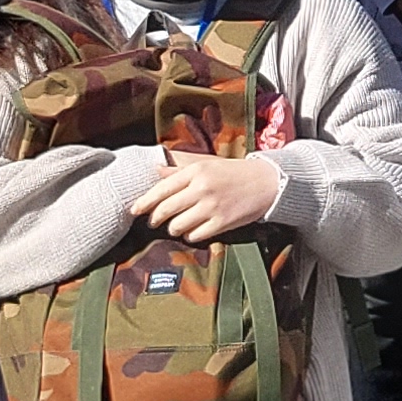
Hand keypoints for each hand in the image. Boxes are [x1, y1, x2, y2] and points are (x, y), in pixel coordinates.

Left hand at [128, 149, 283, 240]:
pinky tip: (193, 230)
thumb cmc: (233, 173)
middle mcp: (201, 189)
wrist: (266, 182)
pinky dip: (190, 235)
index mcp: (196, 172)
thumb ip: (180, 170)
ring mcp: (212, 207)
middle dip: (155, 218)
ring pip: (177, 225)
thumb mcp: (206, 165)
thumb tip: (156, 170)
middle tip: (153, 221)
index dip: (144, 202)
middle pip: (166, 209)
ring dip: (173, 228)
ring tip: (177, 225)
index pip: (161, 189)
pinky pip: (195, 235)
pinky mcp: (222, 223)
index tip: (135, 210)